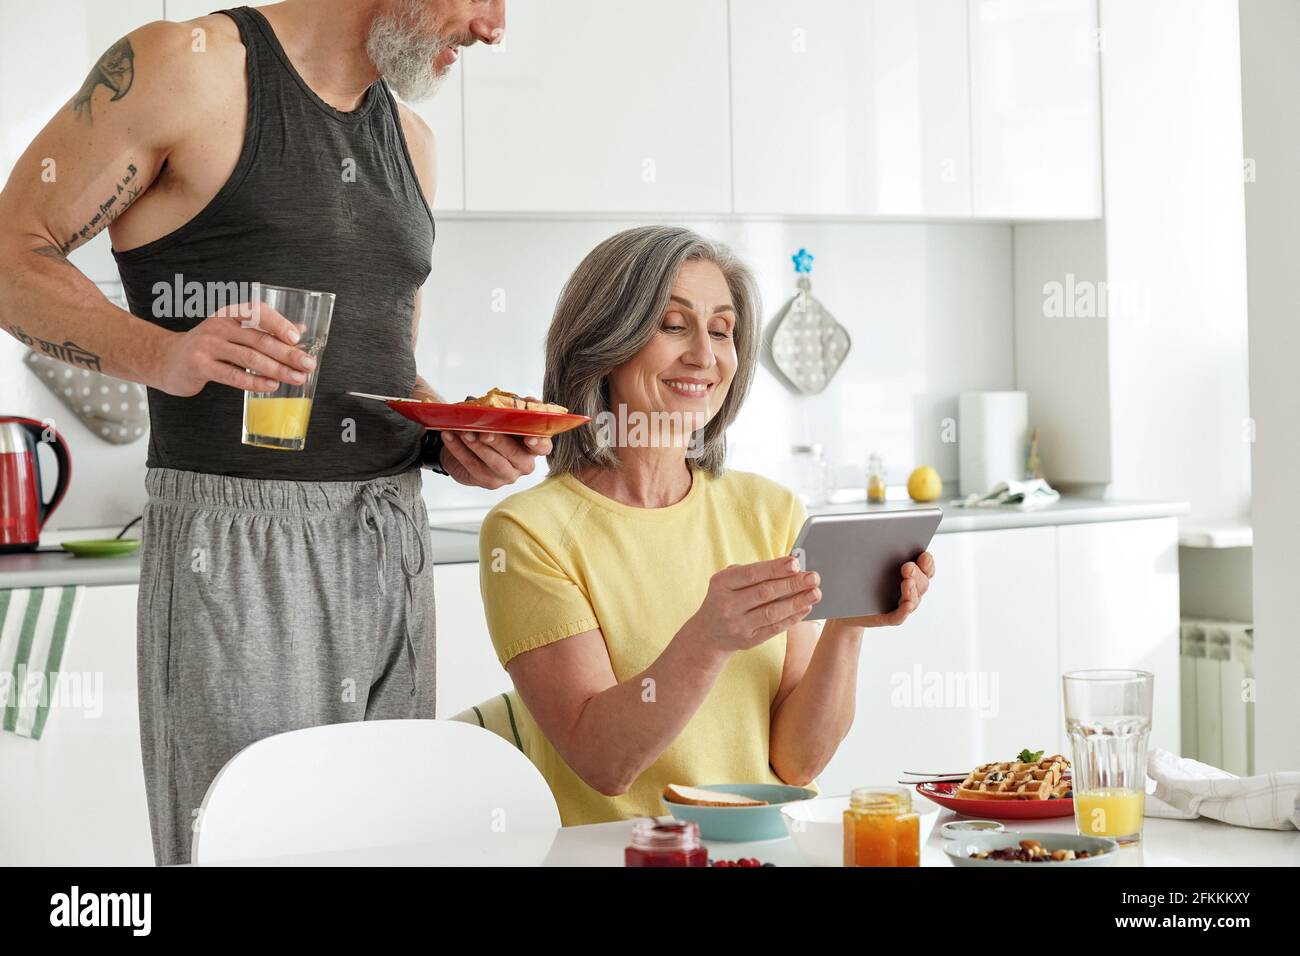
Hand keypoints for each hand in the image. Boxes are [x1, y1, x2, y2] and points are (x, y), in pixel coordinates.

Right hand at [150, 303, 315, 397]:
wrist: (168, 360)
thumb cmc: (208, 347)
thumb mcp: (234, 332)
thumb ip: (265, 330)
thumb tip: (301, 329)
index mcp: (230, 314)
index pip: (257, 312)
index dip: (279, 323)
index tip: (298, 337)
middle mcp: (219, 326)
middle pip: (259, 339)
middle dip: (287, 353)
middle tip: (308, 365)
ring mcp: (208, 345)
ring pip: (250, 358)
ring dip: (277, 370)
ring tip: (296, 378)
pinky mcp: (201, 366)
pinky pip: (233, 375)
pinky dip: (255, 381)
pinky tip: (271, 386)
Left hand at [438, 393, 554, 488]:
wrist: (470, 447)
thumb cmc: (494, 429)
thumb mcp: (507, 417)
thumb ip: (519, 409)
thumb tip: (530, 400)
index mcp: (533, 447)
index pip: (543, 448)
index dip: (539, 444)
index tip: (530, 437)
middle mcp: (523, 464)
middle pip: (516, 456)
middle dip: (500, 442)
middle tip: (485, 432)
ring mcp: (506, 476)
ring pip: (493, 462)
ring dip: (476, 445)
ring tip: (463, 431)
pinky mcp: (487, 481)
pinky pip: (471, 465)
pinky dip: (458, 449)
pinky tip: (449, 436)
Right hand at [685, 557, 820, 653]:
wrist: (707, 634)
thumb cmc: (725, 598)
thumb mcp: (728, 581)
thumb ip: (753, 572)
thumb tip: (788, 566)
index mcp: (722, 584)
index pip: (751, 574)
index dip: (775, 568)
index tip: (795, 563)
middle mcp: (728, 605)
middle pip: (765, 593)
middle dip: (792, 584)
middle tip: (813, 577)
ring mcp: (738, 625)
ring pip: (772, 612)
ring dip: (797, 602)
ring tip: (815, 593)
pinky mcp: (748, 640)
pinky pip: (774, 628)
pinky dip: (792, 618)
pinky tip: (805, 608)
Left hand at [832, 550, 935, 628]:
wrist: (843, 602)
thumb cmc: (857, 576)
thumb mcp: (866, 558)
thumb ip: (873, 546)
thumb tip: (866, 527)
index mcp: (908, 572)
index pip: (926, 567)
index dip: (928, 562)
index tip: (923, 554)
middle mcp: (909, 588)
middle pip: (923, 582)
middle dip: (917, 573)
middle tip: (907, 566)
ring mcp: (901, 603)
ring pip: (914, 598)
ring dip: (913, 590)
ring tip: (906, 582)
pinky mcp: (891, 617)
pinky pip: (901, 615)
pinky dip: (905, 609)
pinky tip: (906, 604)